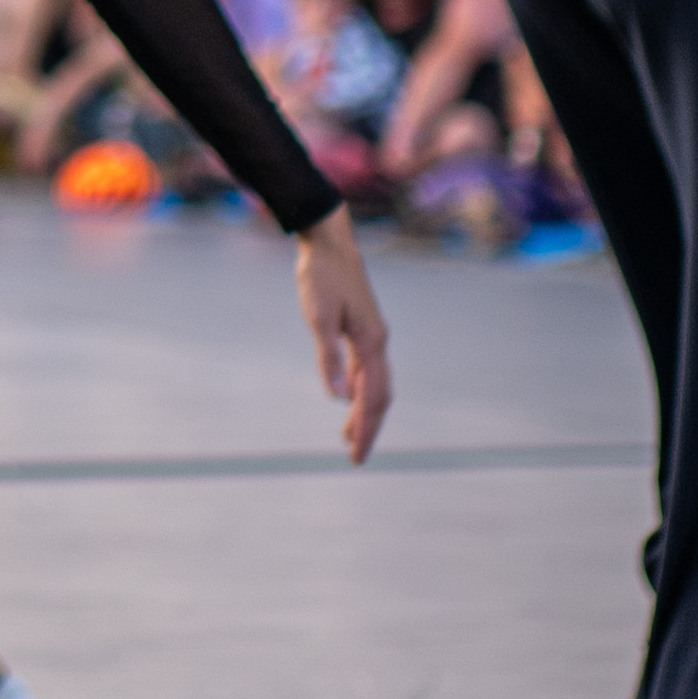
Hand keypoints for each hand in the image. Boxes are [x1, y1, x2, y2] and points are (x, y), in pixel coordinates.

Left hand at [294, 214, 393, 459]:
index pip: (372, 397)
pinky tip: (348, 397)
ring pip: (374, 383)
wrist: (328, 241)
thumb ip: (329, 357)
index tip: (356, 455)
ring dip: (365, 411)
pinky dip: (361, 390)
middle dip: (369, 427)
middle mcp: (378, 341)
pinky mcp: (363, 327)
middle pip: (379, 395)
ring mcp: (373, 335)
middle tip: (355, 457)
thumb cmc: (321, 276)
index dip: (365, 428)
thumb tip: (338, 397)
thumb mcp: (318, 317)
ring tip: (349, 436)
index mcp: (371, 342)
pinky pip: (367, 369)